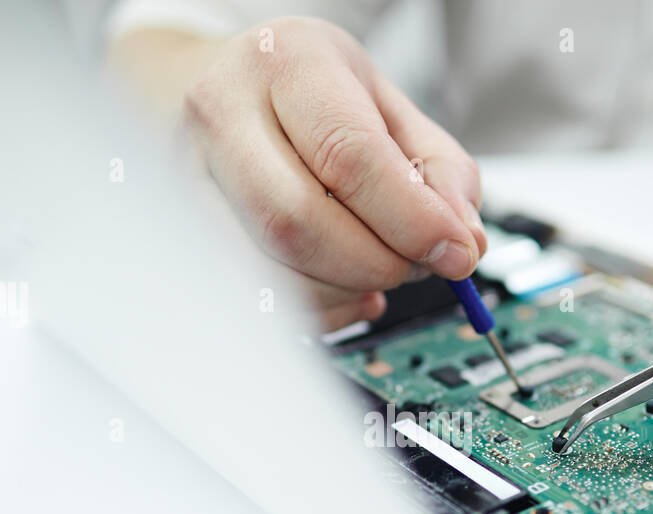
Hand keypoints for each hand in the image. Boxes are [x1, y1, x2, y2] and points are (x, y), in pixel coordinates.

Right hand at [182, 16, 486, 328]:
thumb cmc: (307, 96)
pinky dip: (321, 310)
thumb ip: (439, 169)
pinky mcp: (187, 232)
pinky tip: (348, 291)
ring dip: (346, 291)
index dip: (411, 219)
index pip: (348, 155)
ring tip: (381, 271)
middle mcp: (223, 114)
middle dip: (376, 264)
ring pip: (272, 269)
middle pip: (299, 221)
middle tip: (417, 268)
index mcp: (287, 63)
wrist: (215, 86)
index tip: (457, 254)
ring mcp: (191, 177)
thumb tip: (464, 239)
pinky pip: (256, 297)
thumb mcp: (386, 105)